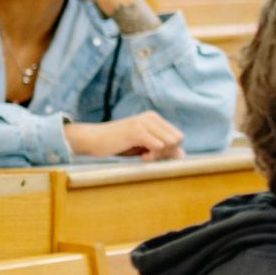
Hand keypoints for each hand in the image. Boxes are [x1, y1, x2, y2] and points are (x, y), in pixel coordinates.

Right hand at [64, 111, 184, 159]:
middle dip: (167, 153)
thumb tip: (182, 155)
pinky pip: (158, 146)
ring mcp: (144, 123)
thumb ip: (161, 148)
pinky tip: (141, 157)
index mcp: (154, 118)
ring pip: (170, 143)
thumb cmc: (117, 144)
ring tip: (145, 157)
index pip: (178, 136)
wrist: (93, 139)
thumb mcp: (143, 146)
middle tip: (150, 157)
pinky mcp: (136, 131)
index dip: (171, 150)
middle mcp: (151, 117)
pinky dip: (153, 156)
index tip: (155, 155)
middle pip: (177, 139)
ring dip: (160, 155)